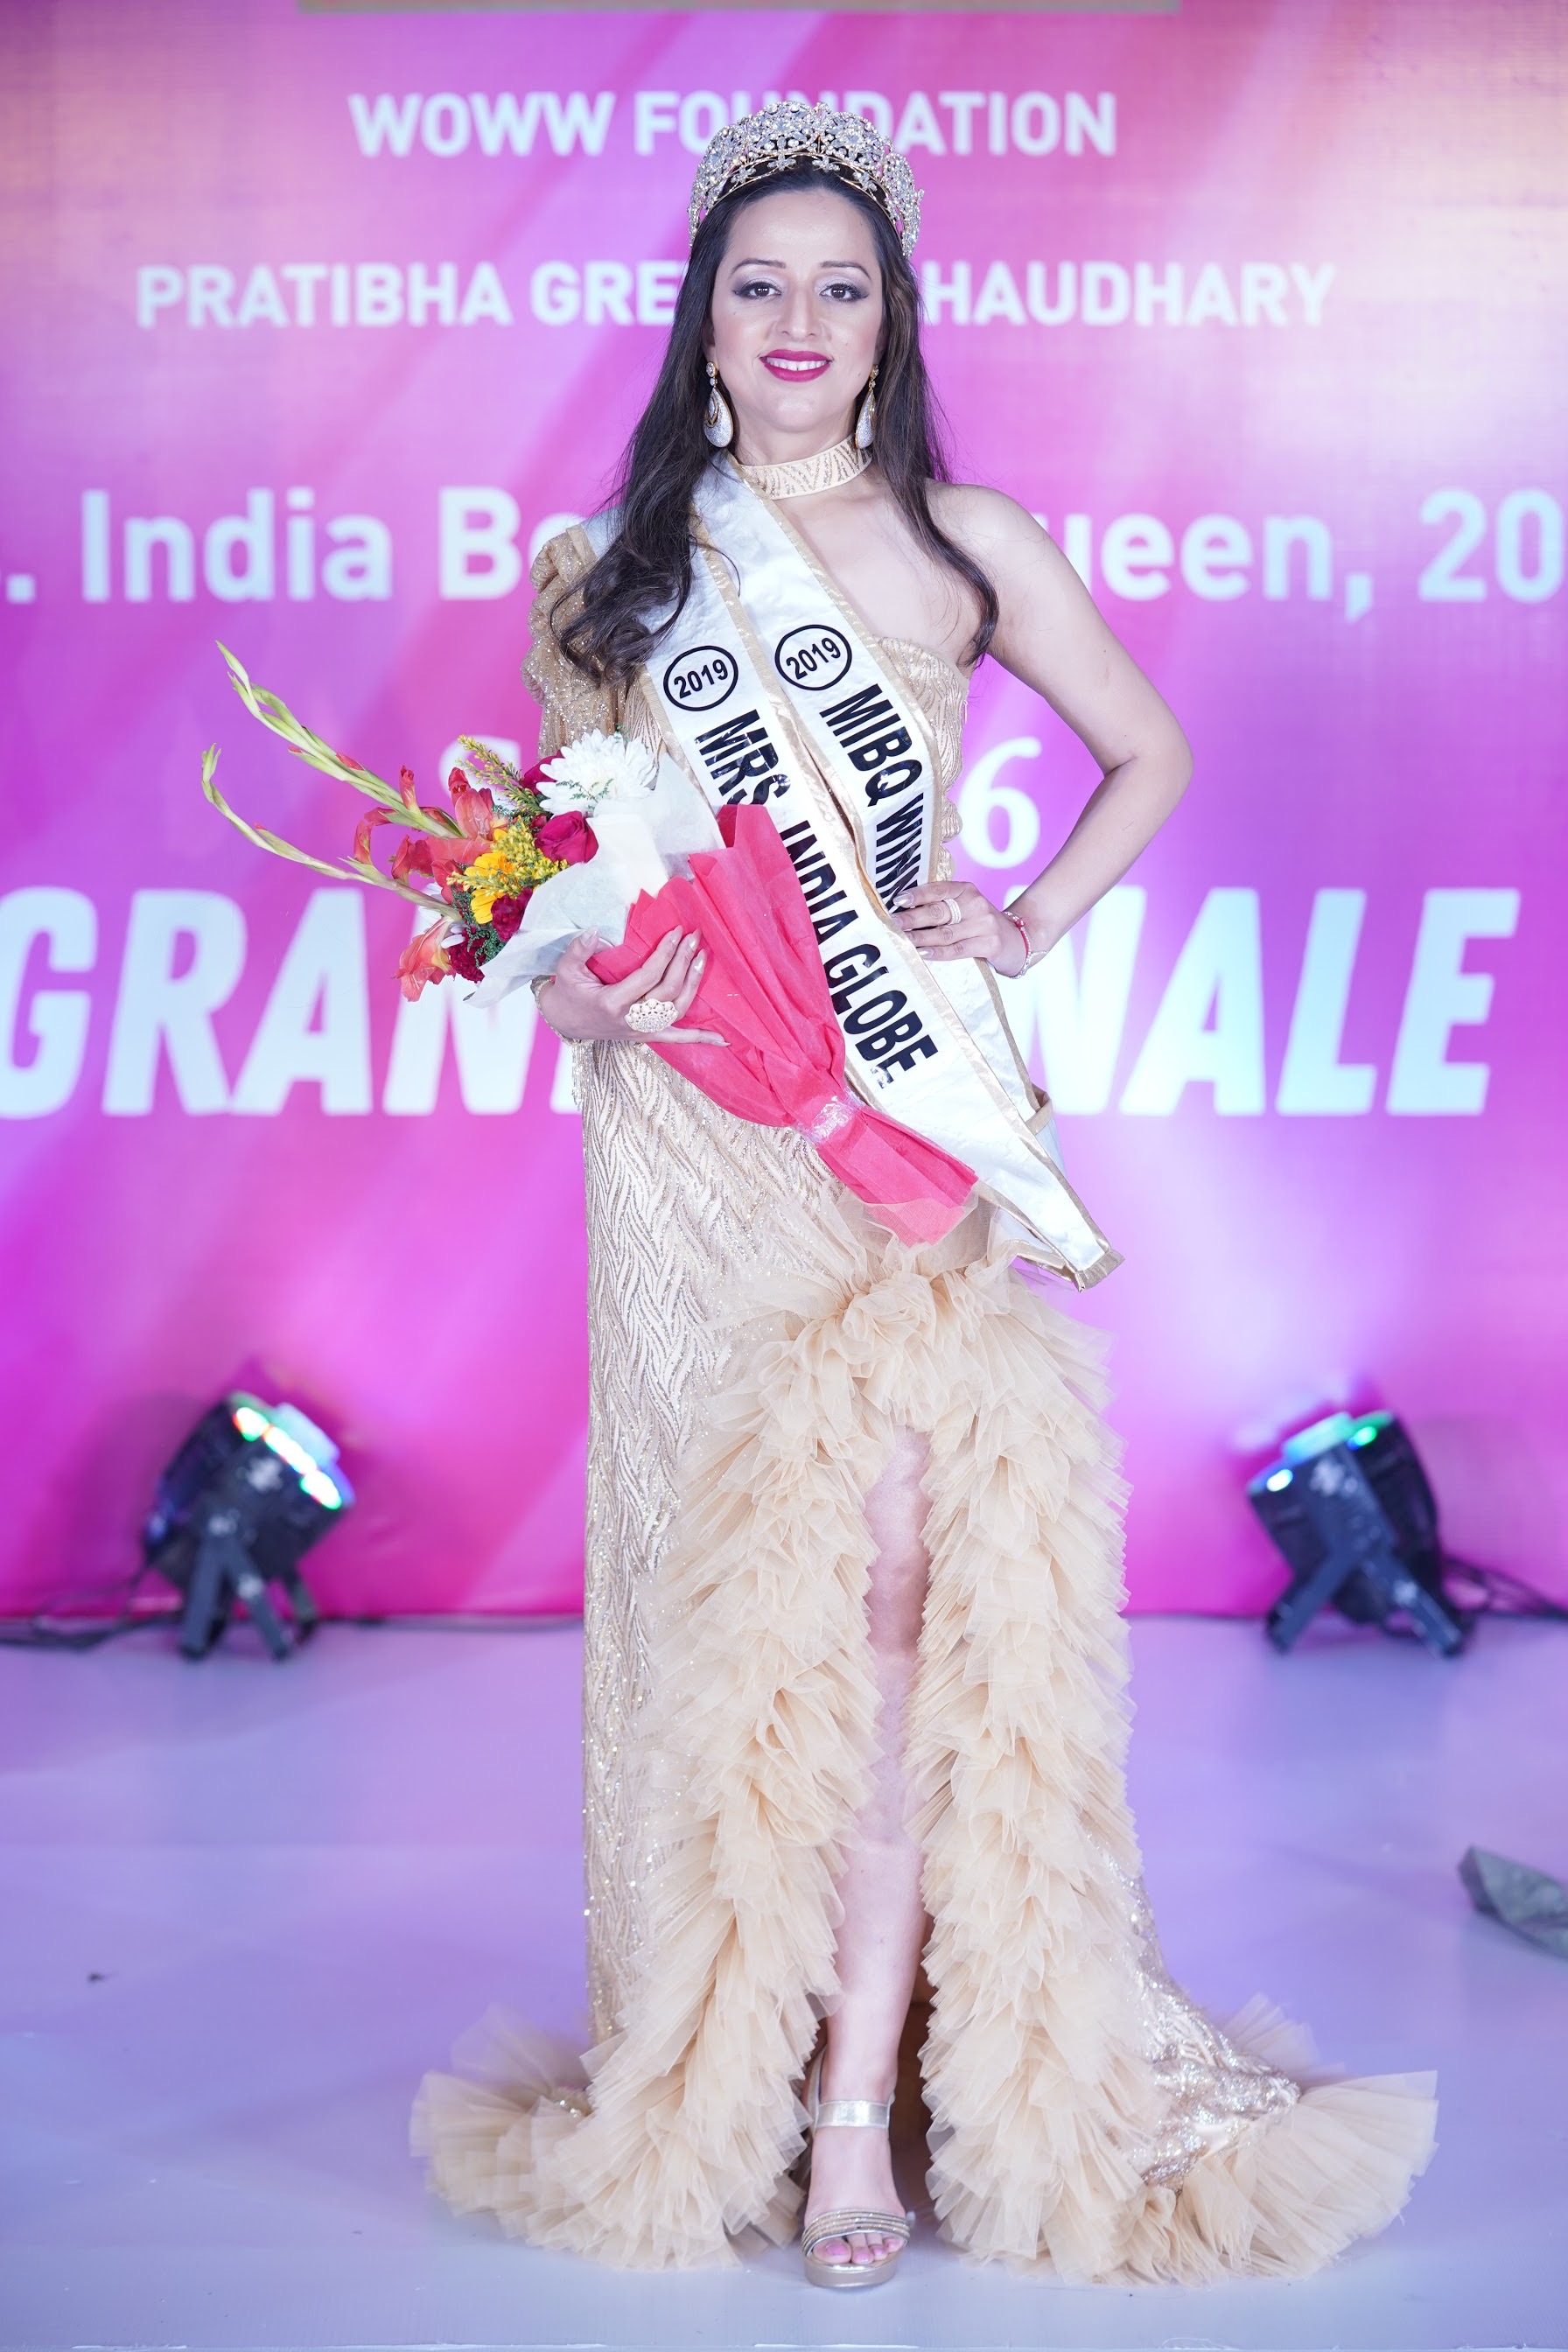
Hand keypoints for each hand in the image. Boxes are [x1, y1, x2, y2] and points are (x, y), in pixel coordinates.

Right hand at [536, 926, 723, 1044]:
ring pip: (676, 1010)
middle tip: (694, 938)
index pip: (648, 976)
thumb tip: (594, 930)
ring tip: (702, 958)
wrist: (565, 1022)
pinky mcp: (646, 1036)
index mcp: (612, 1003)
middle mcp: (631, 1020)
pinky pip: (676, 1039)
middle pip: (667, 991)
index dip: (665, 954)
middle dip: (683, 962)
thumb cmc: (567, 993)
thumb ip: (578, 950)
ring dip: (694, 984)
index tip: (677, 932)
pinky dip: (699, 1038)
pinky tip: (722, 1039)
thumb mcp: (565, 970)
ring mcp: (641, 1030)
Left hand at [890, 881, 1028, 975]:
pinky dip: (938, 952)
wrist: (1018, 939)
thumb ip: (941, 906)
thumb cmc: (980, 924)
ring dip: (920, 938)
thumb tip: (903, 911)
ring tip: (902, 940)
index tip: (898, 901)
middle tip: (893, 924)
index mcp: (966, 890)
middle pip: (938, 912)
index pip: (938, 890)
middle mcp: (976, 904)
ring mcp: (984, 924)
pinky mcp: (989, 944)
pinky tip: (922, 953)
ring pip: (945, 933)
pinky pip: (957, 949)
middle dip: (912, 918)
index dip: (917, 895)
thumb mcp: (965, 907)